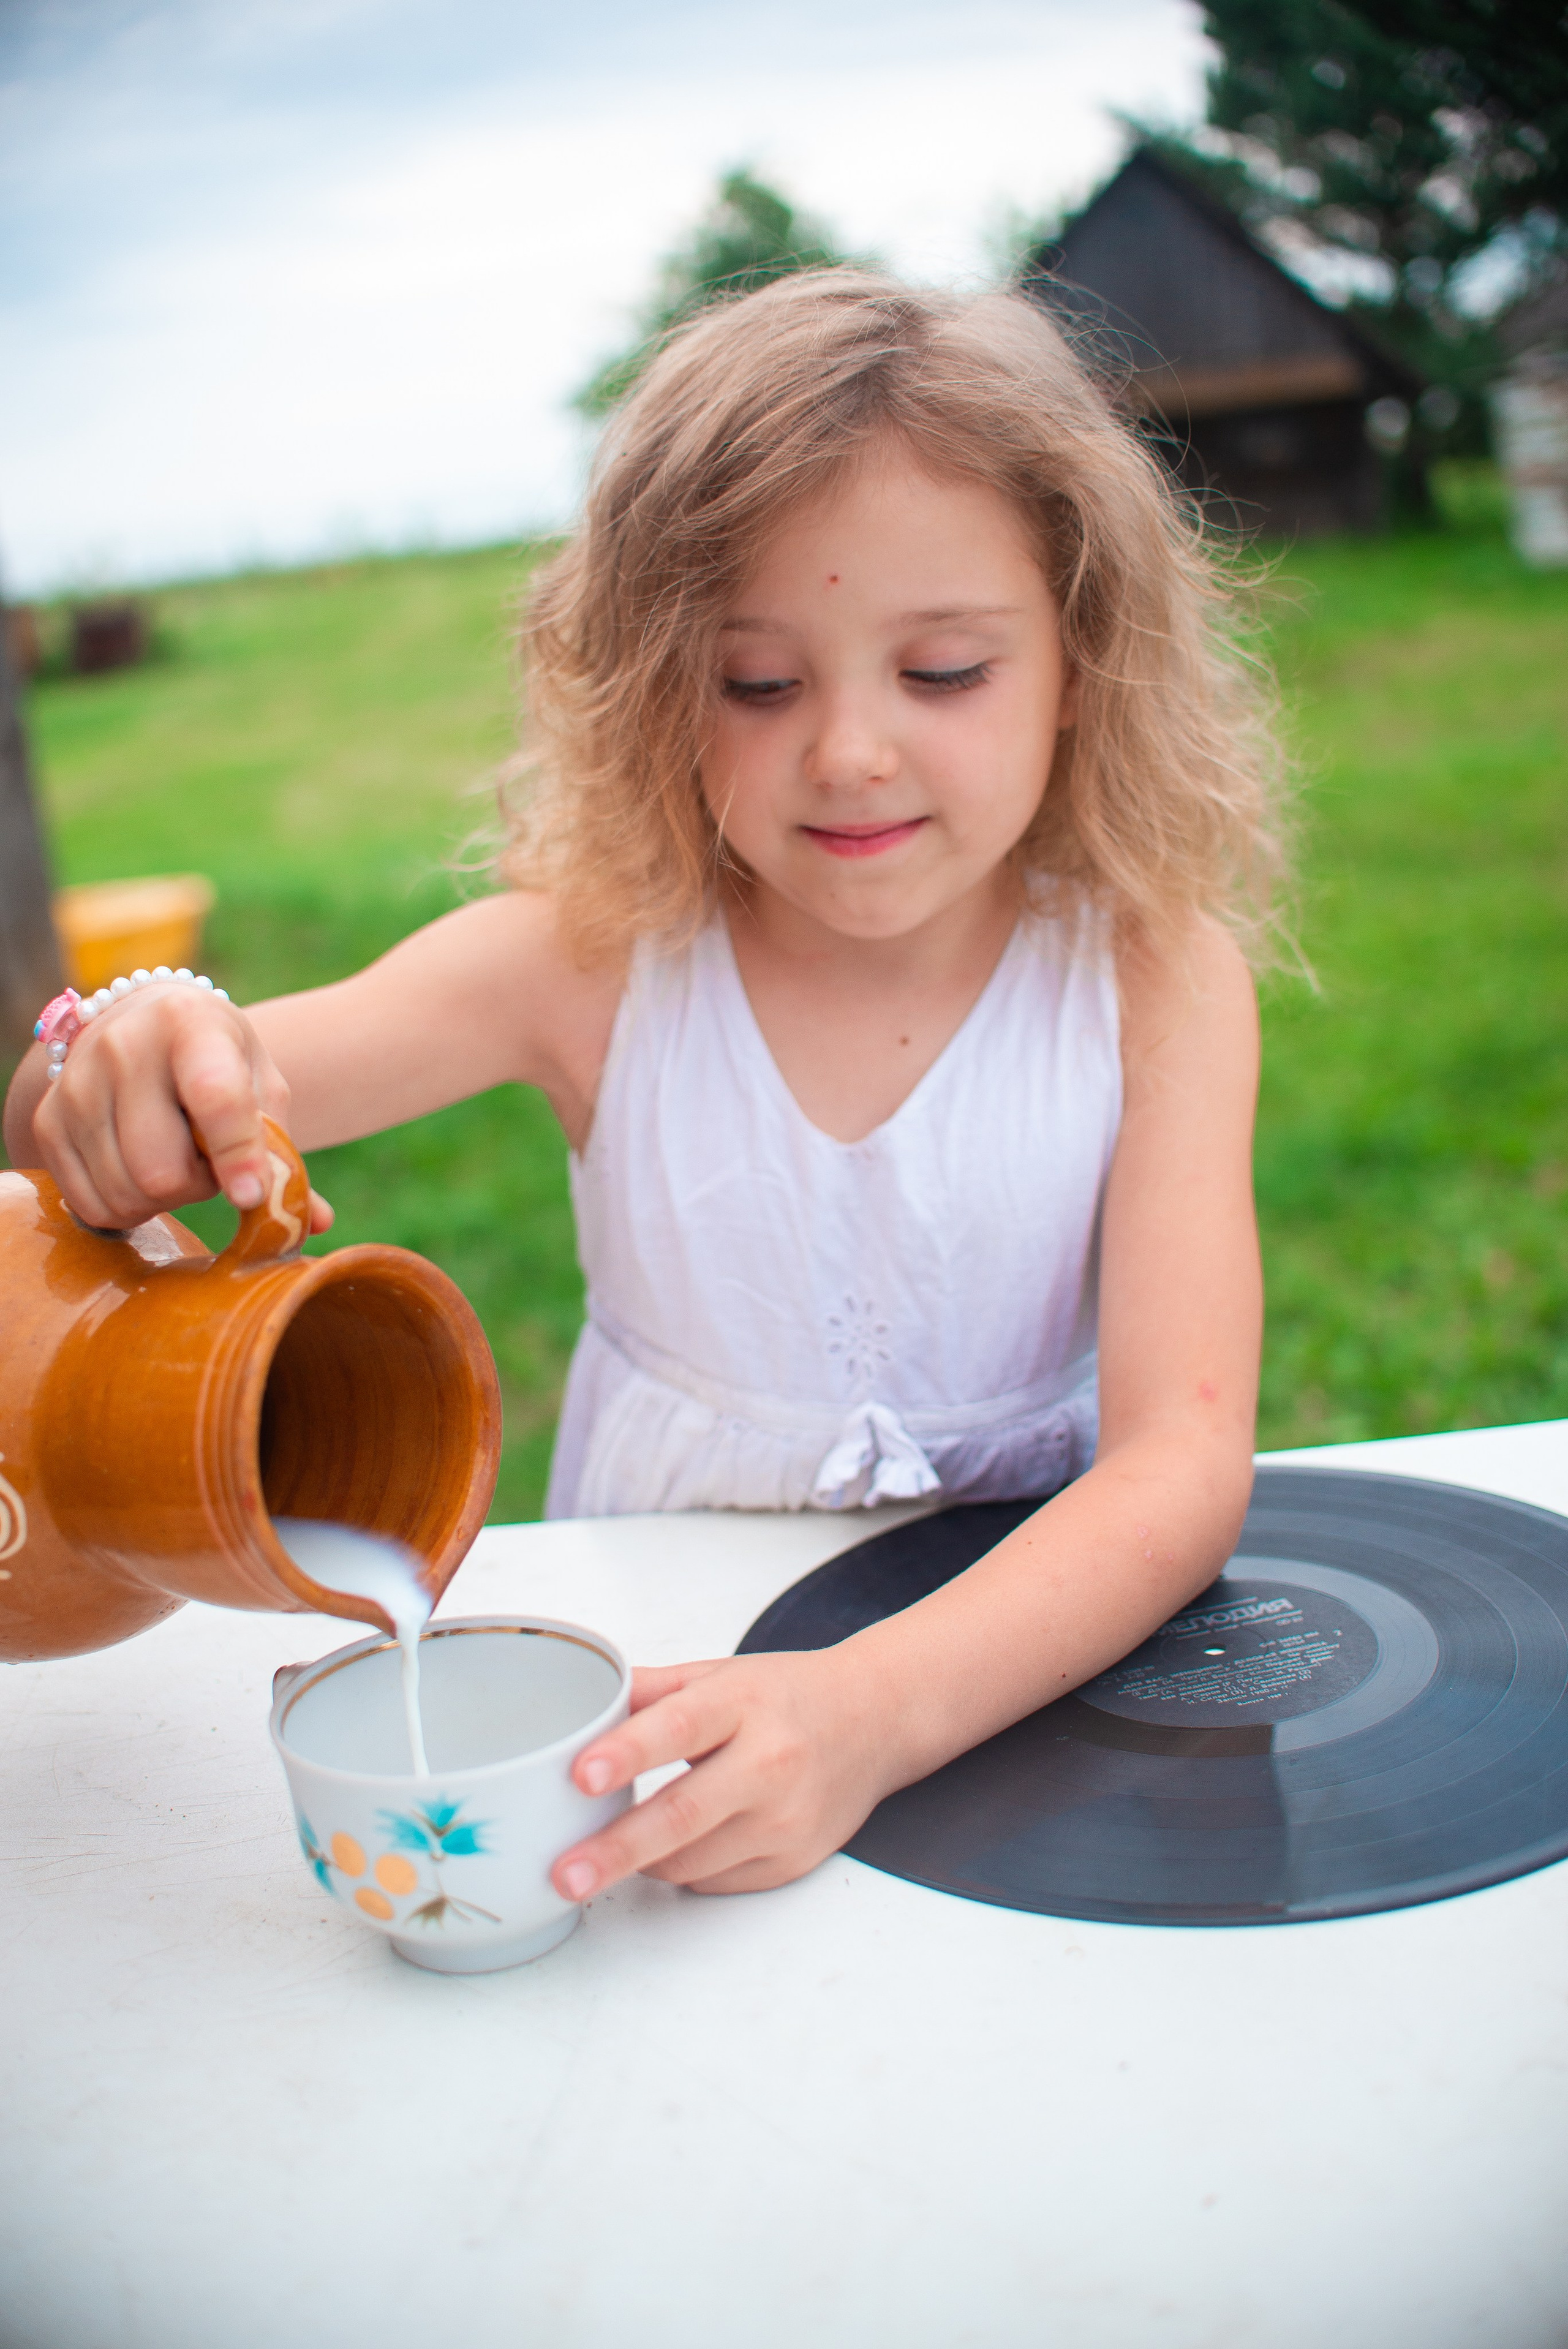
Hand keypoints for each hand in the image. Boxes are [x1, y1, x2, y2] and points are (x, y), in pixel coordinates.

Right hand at [31, 983, 333, 1233]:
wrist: (138, 1027)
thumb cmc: (216, 1062)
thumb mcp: (258, 1086)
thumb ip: (282, 1149)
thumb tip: (314, 1221)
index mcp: (189, 1023)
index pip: (214, 1098)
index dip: (236, 1155)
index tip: (250, 1196)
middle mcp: (121, 1047)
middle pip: (163, 1171)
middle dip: (199, 1185)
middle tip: (208, 1161)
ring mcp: (75, 1085)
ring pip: (128, 1194)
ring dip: (166, 1198)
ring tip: (176, 1158)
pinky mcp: (48, 1122)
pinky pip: (94, 1205)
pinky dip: (129, 1207)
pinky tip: (141, 1169)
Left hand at [550, 1647, 894, 1898]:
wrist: (874, 1721)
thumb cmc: (786, 1696)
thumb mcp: (720, 1674)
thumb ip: (650, 1689)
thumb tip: (583, 1701)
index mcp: (743, 1704)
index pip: (678, 1726)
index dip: (627, 1752)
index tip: (580, 1775)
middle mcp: (770, 1763)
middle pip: (682, 1815)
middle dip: (616, 1850)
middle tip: (563, 1874)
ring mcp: (785, 1819)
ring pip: (689, 1861)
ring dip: (641, 1860)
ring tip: (613, 1846)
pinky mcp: (793, 1860)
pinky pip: (714, 1882)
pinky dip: (683, 1869)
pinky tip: (681, 1844)